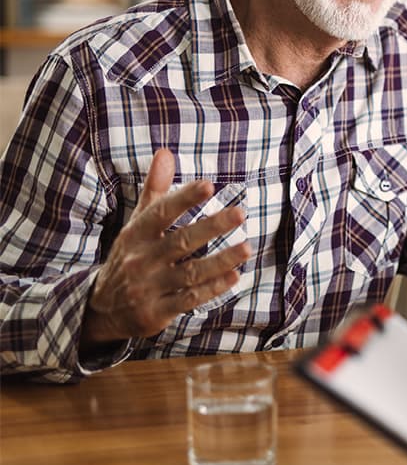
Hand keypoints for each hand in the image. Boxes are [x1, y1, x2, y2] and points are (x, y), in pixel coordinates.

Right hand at [81, 149, 250, 350]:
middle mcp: (141, 260)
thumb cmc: (131, 255)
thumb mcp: (137, 223)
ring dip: (220, 261)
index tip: (209, 185)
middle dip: (211, 227)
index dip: (184, 198)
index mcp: (136, 234)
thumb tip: (165, 152)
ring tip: (247, 247)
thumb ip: (155, 189)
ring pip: (189, 273)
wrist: (102, 309)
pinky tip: (234, 276)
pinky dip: (212, 289)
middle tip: (241, 213)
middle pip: (180, 241)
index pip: (160, 212)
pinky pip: (188, 300)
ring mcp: (148, 288)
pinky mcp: (156, 312)